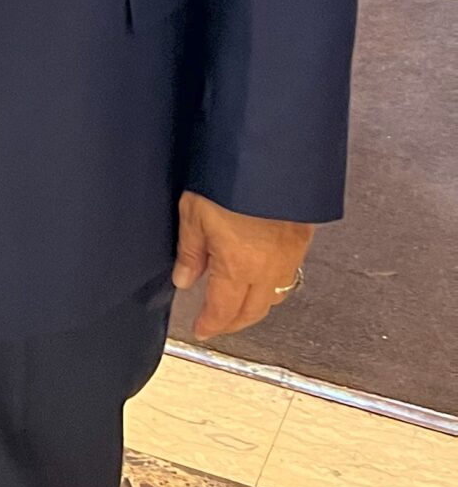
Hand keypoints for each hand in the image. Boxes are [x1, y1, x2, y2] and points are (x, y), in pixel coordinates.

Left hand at [173, 191, 312, 338]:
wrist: (269, 156)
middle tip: (218, 323)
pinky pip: (289, 274)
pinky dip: (273, 285)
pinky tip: (261, 276)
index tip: (202, 329)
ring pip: (275, 296)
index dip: (211, 324)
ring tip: (238, 304)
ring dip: (256, 306)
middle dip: (234, 322)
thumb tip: (184, 279)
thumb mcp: (194, 213)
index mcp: (238, 267)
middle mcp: (268, 269)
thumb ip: (190, 251)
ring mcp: (289, 256)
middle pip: (253, 311)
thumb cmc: (228, 180)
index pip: (224, 310)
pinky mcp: (302, 240)